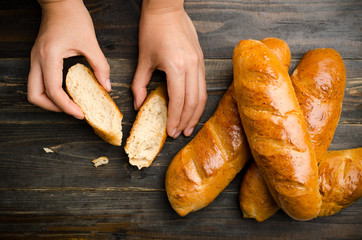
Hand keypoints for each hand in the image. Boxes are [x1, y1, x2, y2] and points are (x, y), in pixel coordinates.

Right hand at [27, 0, 109, 118]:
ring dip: (49, 100)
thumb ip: (100, 66)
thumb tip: (106, 87)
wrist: (60, 2)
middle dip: (53, 108)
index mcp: (49, 57)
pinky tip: (66, 90)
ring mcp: (35, 59)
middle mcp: (37, 60)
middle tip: (72, 110)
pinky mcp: (39, 57)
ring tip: (69, 103)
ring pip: (34, 89)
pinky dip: (50, 91)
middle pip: (35, 95)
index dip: (66, 107)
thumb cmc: (73, 17)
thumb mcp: (90, 42)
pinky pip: (39, 81)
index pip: (53, 91)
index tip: (80, 114)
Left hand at [132, 1, 206, 137]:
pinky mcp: (201, 60)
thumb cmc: (152, 30)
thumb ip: (139, 85)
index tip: (170, 131)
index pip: (178, 101)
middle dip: (187, 121)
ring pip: (202, 95)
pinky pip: (203, 85)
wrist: (167, 8)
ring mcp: (199, 63)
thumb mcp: (143, 59)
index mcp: (176, 66)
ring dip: (196, 113)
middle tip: (180, 134)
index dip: (175, 119)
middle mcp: (191, 66)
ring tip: (189, 127)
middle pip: (193, 102)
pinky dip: (199, 100)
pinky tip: (193, 108)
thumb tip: (138, 105)